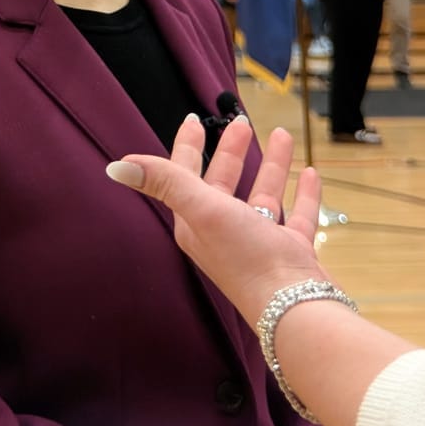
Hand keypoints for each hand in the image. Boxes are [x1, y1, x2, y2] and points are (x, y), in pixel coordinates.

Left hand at [108, 116, 326, 327]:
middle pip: (224, 182)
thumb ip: (165, 182)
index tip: (194, 119)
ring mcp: (259, 241)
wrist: (293, 306)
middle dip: (230, 150)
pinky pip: (295, 214)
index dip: (187, 147)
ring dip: (270, 165)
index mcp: (196, 222)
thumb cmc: (246, 257)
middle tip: (240, 122)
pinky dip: (302, 194)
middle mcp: (224, 231)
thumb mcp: (202, 210)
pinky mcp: (289, 250)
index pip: (186, 176)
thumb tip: (115, 166)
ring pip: (263, 193)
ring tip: (280, 135)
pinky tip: (309, 173)